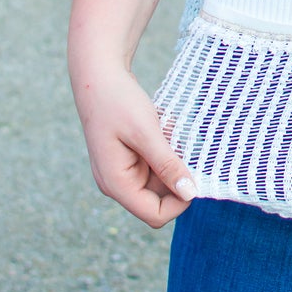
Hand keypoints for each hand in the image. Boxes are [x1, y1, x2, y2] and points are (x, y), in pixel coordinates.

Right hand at [71, 58, 195, 228]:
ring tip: (164, 128)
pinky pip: (157, 163)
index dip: (180, 201)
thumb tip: (190, 194)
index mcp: (116, 183)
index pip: (156, 215)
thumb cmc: (118, 102)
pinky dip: (166, 148)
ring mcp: (122, 172)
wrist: (98, 75)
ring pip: (162, 179)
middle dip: (176, 173)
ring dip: (172, 157)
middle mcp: (117, 183)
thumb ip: (167, 165)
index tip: (194, 172)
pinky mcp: (129, 159)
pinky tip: (160, 125)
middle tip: (175, 141)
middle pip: (161, 198)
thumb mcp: (146, 132)